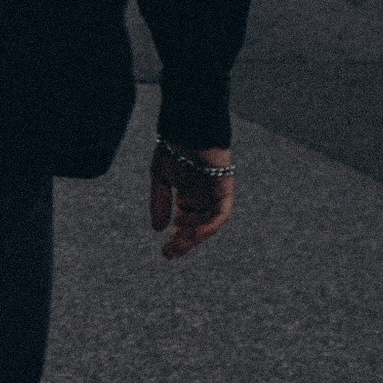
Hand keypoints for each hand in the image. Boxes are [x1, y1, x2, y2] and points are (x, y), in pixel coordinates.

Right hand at [149, 141, 233, 261]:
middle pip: (198, 227)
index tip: (166, 252)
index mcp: (189, 195)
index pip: (185, 223)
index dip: (177, 239)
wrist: (187, 128)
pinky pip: (220, 213)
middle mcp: (203, 198)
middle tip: (170, 254)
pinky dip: (208, 224)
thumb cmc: (173, 147)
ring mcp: (215, 194)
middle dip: (185, 242)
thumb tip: (157, 229)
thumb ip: (160, 203)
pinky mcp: (225, 189)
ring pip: (209, 224)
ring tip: (179, 242)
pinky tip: (193, 230)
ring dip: (195, 236)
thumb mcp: (161, 178)